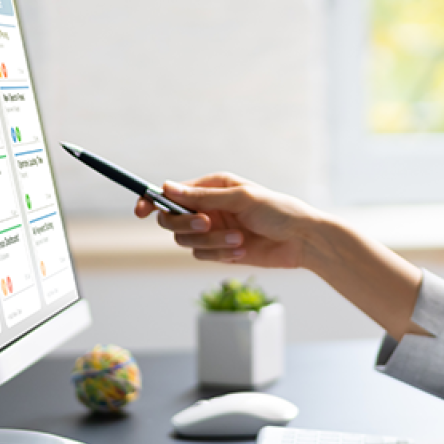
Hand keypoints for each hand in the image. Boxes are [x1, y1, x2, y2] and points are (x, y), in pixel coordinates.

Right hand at [133, 173, 317, 267]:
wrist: (303, 241)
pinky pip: (203, 256)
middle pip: (171, 220)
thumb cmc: (279, 211)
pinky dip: (220, 255)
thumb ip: (202, 197)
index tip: (141, 211)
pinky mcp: (220, 250)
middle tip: (208, 224)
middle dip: (187, 225)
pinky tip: (242, 250)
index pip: (171, 193)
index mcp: (212, 187)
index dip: (151, 201)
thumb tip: (166, 188)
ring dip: (211, 242)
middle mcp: (209, 207)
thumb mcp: (241, 198)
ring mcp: (213, 230)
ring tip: (239, 240)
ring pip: (187, 242)